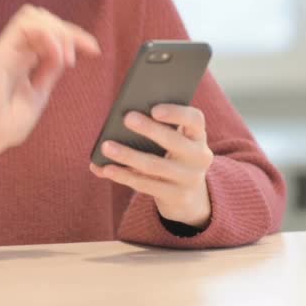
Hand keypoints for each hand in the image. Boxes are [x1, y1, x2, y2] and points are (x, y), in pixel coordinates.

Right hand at [0, 5, 99, 169]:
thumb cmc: (6, 124)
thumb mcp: (39, 94)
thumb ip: (49, 71)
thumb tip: (64, 53)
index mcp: (24, 59)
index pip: (50, 33)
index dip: (74, 35)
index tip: (95, 50)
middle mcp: (14, 49)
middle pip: (44, 18)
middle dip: (69, 31)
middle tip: (82, 55)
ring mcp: (6, 48)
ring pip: (34, 15)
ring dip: (57, 30)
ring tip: (67, 58)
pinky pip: (24, 26)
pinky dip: (47, 35)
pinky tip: (57, 55)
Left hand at [89, 104, 213, 227]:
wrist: (188, 194)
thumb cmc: (173, 155)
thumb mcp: (176, 140)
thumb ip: (158, 126)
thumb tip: (124, 116)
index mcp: (198, 135)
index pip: (194, 119)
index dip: (176, 113)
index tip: (154, 109)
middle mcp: (199, 157)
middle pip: (173, 141)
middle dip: (149, 129)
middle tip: (127, 118)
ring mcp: (189, 179)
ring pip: (154, 165)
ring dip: (128, 155)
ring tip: (106, 146)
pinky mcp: (176, 196)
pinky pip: (145, 185)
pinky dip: (123, 175)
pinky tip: (106, 169)